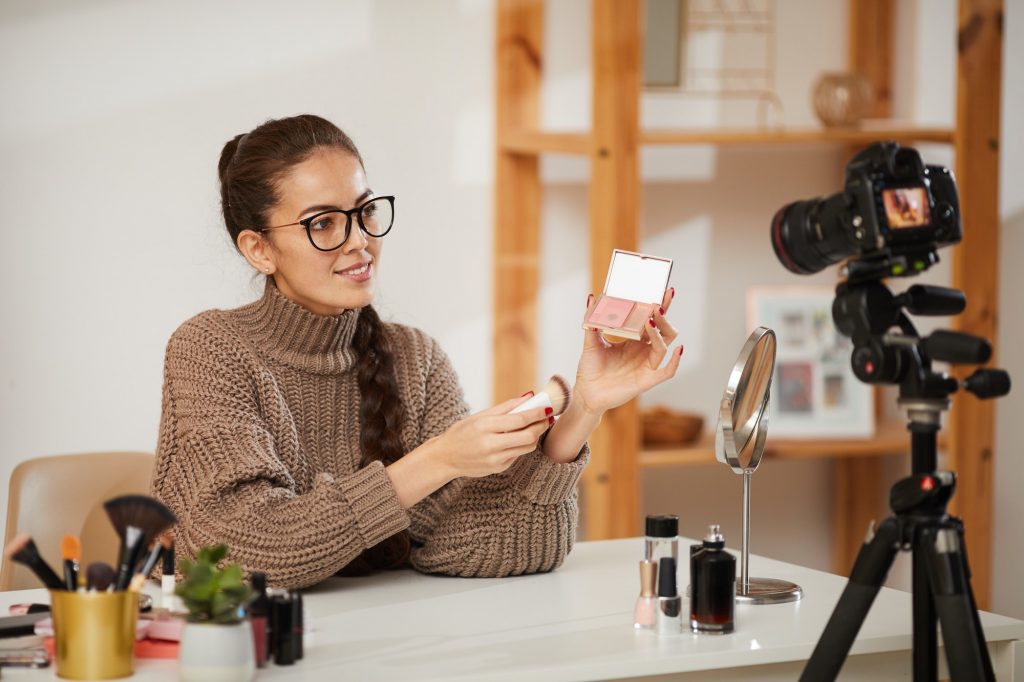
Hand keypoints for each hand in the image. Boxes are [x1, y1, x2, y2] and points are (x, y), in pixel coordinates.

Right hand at [429, 395, 551, 478]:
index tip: (548, 408)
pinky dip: (520, 445)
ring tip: (534, 426)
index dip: (537, 413)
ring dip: (535, 436)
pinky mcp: (498, 468)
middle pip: (528, 436)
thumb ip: (506, 407)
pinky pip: (517, 455)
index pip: (519, 419)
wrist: (445, 458)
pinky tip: (515, 439)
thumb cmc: (462, 432)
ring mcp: (495, 459)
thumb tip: (529, 396)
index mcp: (485, 426)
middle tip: (547, 418)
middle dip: (541, 426)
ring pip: (527, 447)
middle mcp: (490, 444)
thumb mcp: (480, 415)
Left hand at [574, 288, 682, 414]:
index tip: (664, 290)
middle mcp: (644, 351)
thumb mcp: (591, 341)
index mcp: (635, 340)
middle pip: (664, 330)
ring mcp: (647, 365)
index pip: (652, 320)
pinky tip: (678, 350)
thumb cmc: (590, 368)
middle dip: (663, 317)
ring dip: (660, 332)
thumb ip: (592, 320)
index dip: (661, 306)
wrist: (586, 392)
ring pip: (664, 346)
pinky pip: (667, 371)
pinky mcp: (647, 380)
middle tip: (657, 304)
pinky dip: (675, 361)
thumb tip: (591, 297)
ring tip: (650, 320)